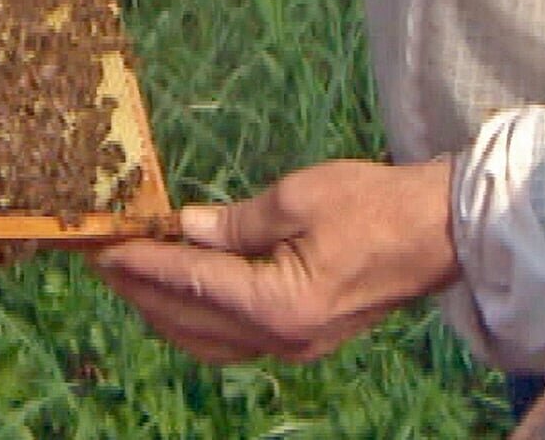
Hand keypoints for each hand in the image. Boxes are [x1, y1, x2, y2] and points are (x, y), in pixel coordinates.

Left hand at [87, 156, 462, 364]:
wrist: (441, 231)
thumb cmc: (375, 205)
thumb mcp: (298, 198)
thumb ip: (235, 222)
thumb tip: (186, 228)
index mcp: (279, 306)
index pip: (190, 285)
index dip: (142, 264)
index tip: (104, 246)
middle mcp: (282, 339)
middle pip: (190, 324)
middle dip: (142, 292)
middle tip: (103, 260)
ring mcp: (294, 345)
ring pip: (208, 342)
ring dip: (165, 311)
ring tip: (132, 277)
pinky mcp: (305, 338)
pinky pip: (234, 339)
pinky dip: (199, 319)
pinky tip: (182, 294)